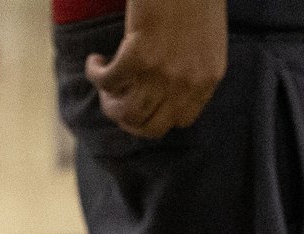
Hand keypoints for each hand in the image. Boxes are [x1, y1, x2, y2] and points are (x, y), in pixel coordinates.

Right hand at [84, 0, 226, 138]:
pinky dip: (96, 74)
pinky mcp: (139, 57)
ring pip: (126, 112)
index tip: (142, 101)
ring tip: (104, 80)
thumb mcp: (206, 37)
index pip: (181, 120)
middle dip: (127, 117)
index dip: (156, 116)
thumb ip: (192, 65)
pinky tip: (95, 59)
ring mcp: (164, 73)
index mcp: (208, 78)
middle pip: (150, 126)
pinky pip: (108, 82)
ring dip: (108, 101)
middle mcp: (188, 83)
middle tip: (115, 98)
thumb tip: (165, 83)